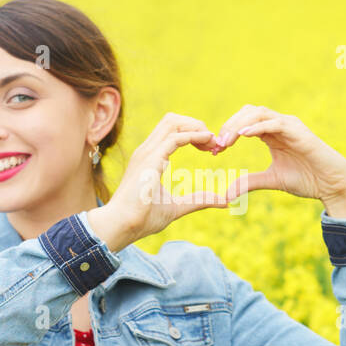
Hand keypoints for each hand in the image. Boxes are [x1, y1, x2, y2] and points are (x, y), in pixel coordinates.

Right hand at [97, 112, 229, 243]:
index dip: (193, 132)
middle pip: (173, 120)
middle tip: (213, 143)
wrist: (121, 226)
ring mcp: (147, 153)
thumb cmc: (142, 218)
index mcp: (150, 158)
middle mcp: (147, 150)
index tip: (210, 147)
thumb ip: (198, 201)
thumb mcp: (177, 207)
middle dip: (196, 125)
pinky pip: (175, 138)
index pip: (171, 130)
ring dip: (196, 127)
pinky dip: (193, 136)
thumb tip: (224, 202)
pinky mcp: (150, 160)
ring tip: (211, 142)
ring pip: (173, 122)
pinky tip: (207, 141)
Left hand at [210, 105, 345, 206]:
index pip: (244, 122)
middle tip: (217, 144)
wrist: (333, 185)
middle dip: (229, 125)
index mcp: (272, 133)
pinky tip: (243, 136)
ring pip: (258, 113)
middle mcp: (280, 125)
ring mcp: (290, 126)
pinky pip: (275, 123)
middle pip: (248, 113)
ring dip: (239, 124)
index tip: (215, 150)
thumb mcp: (272, 180)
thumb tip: (226, 194)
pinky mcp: (299, 132)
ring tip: (226, 140)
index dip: (227, 132)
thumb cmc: (307, 180)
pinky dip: (258, 126)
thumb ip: (250, 183)